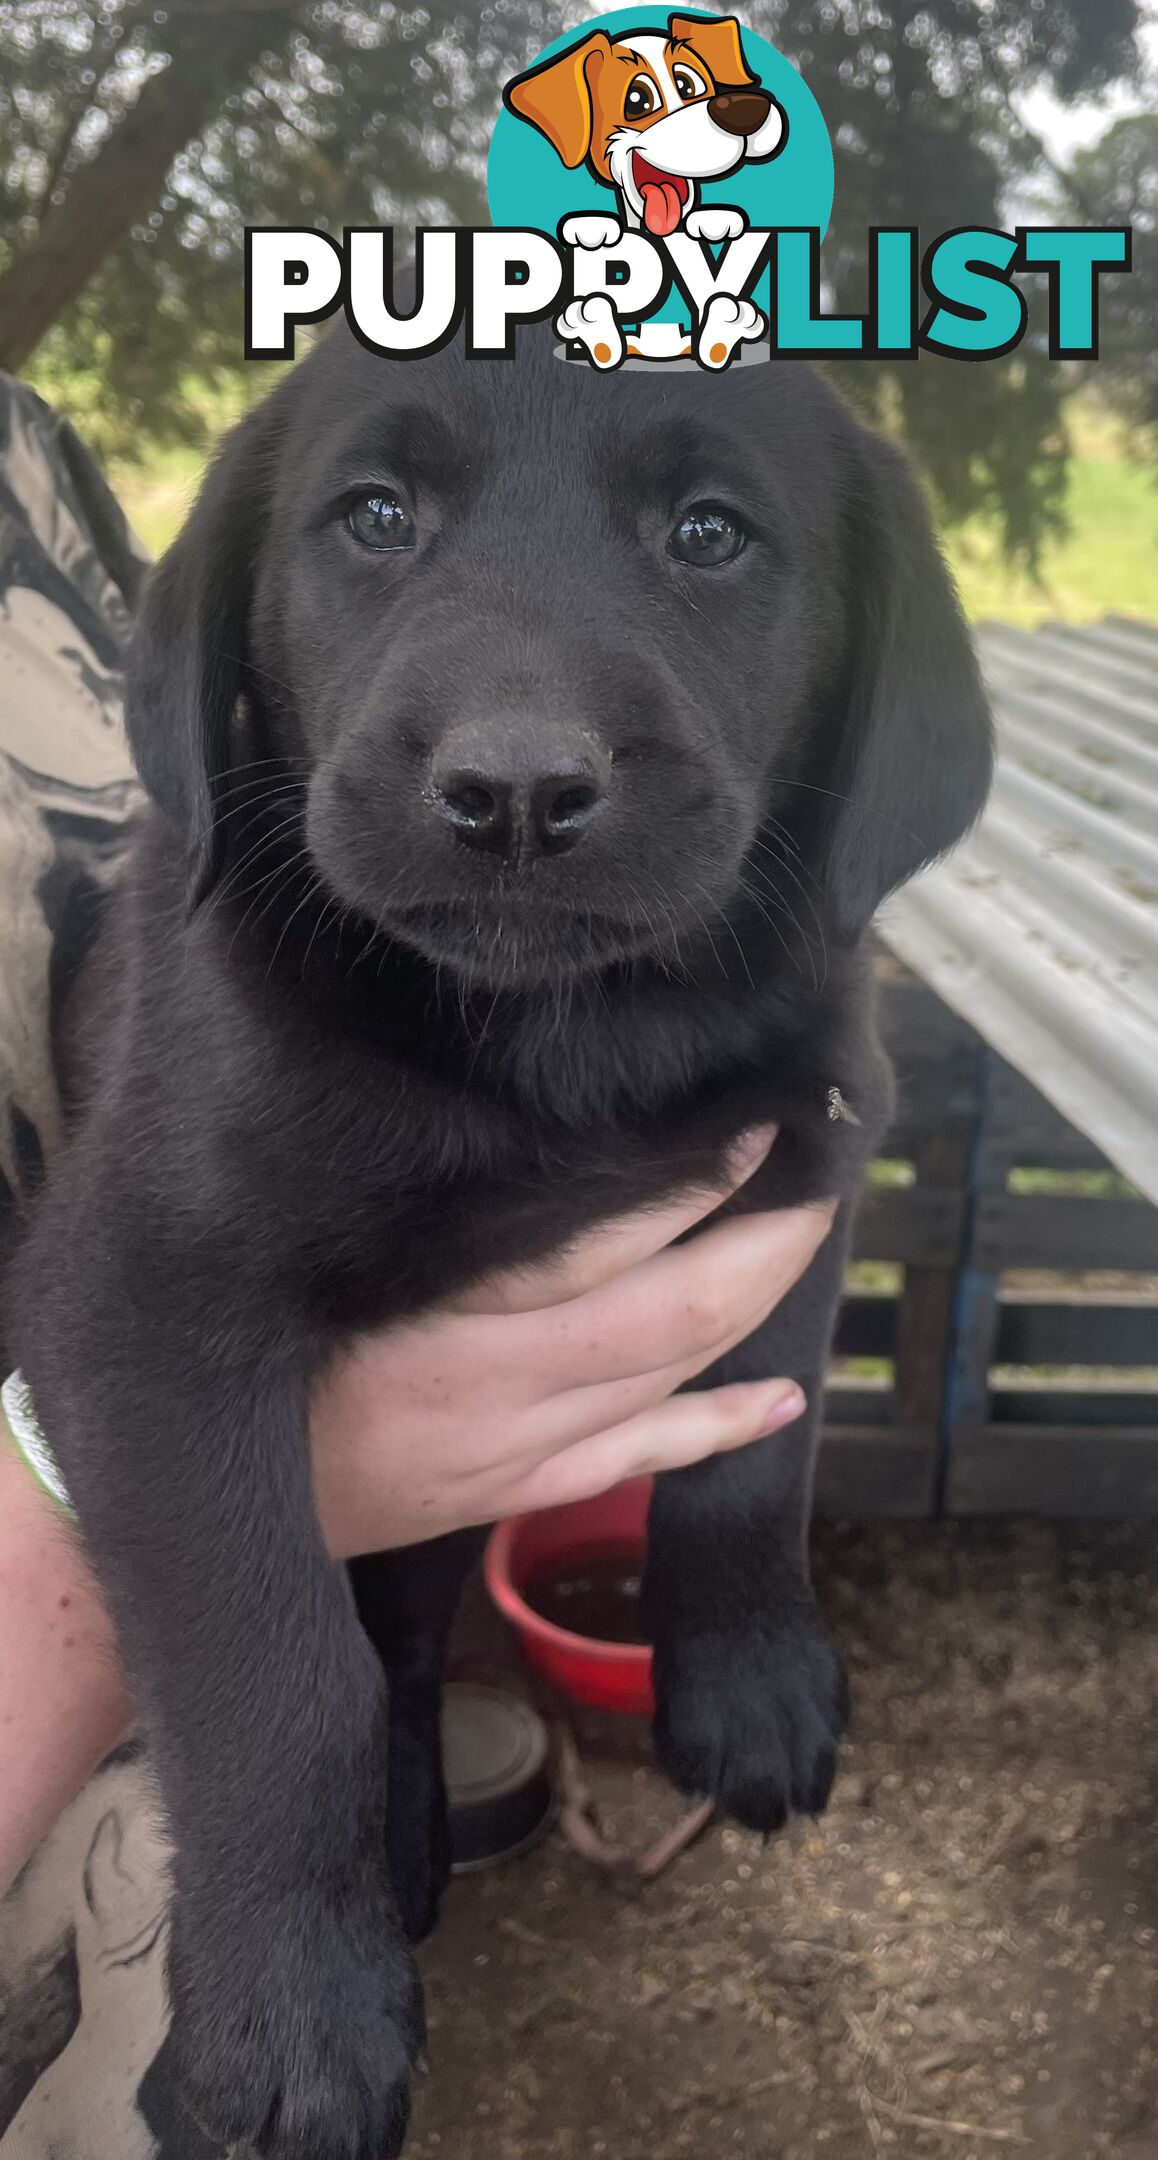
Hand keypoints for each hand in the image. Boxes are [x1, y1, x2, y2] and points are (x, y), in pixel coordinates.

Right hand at [312, 1133, 834, 1556]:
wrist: (205, 1508)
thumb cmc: (262, 1351)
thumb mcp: (334, 1270)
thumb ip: (444, 1223)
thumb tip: (556, 1148)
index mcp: (436, 1320)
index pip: (594, 1247)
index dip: (687, 1188)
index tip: (750, 1131)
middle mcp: (488, 1391)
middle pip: (662, 1318)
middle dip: (755, 1247)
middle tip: (815, 1177)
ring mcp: (511, 1452)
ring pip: (663, 1380)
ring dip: (746, 1309)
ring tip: (802, 1236)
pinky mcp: (512, 1493)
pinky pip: (634, 1463)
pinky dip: (716, 1429)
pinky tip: (780, 1398)